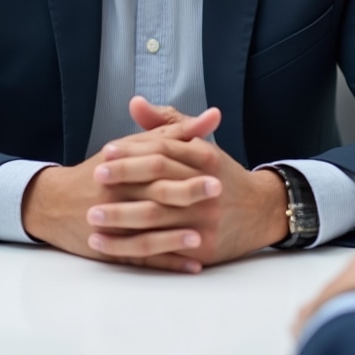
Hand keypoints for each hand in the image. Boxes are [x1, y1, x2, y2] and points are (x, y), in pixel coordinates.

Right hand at [21, 105, 222, 272]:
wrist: (55, 203)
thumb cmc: (104, 169)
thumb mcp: (134, 144)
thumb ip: (174, 131)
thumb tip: (214, 116)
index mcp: (124, 164)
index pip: (156, 161)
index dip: (185, 162)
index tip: (216, 165)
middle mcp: (117, 193)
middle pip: (153, 194)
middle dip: (186, 193)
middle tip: (217, 193)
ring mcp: (113, 224)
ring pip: (146, 231)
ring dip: (175, 236)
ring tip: (201, 237)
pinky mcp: (111, 248)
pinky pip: (141, 258)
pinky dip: (168, 263)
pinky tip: (192, 264)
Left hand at [84, 98, 288, 268]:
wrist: (262, 211)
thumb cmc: (220, 174)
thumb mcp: (199, 144)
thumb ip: (166, 124)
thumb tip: (134, 103)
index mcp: (205, 158)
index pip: (162, 152)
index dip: (132, 151)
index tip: (105, 152)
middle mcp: (206, 189)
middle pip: (158, 184)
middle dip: (123, 182)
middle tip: (94, 180)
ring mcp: (205, 221)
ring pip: (157, 220)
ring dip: (121, 220)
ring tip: (93, 217)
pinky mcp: (203, 248)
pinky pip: (161, 251)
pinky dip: (133, 250)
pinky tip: (108, 246)